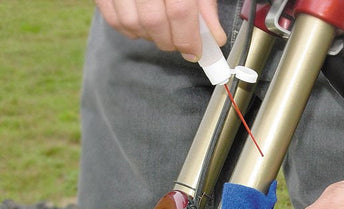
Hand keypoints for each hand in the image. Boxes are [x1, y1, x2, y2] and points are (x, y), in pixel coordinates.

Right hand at [95, 0, 225, 59]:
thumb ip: (205, 5)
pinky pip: (114, 20)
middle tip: (180, 43)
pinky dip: (132, 31)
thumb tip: (214, 37)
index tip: (195, 52)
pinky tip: (144, 25)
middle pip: (153, 21)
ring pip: (132, 24)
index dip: (188, 37)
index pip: (179, 10)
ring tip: (163, 31)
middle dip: (170, 42)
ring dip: (151, 37)